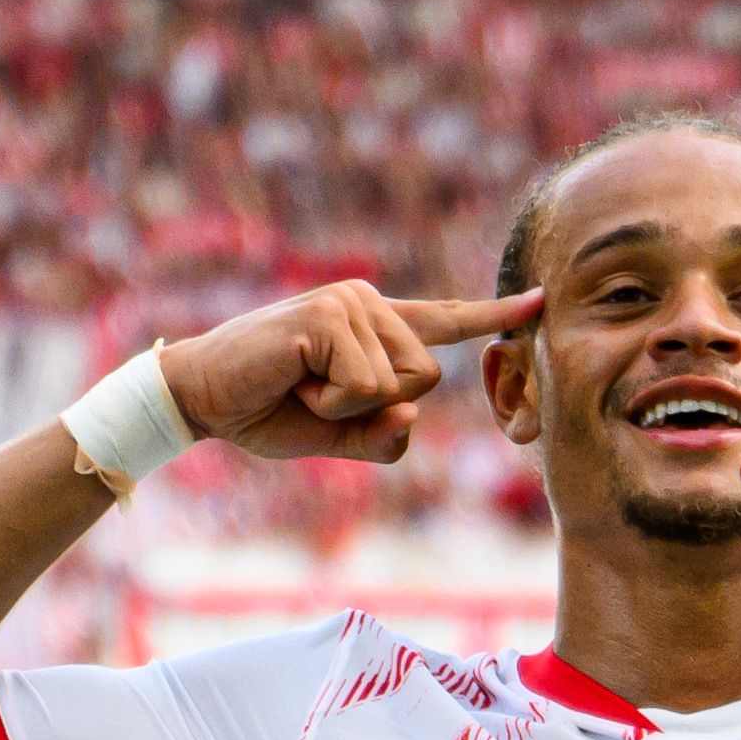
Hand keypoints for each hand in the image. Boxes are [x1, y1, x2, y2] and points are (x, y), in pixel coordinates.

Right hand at [161, 282, 543, 465]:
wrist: (203, 399)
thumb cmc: (265, 412)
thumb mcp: (336, 437)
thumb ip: (383, 437)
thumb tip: (411, 419)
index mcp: (375, 326)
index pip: (443, 321)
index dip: (492, 317)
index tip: (538, 302)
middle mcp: (368, 302)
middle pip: (427, 377)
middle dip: (377, 408)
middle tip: (316, 395)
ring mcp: (349, 303)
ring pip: (399, 385)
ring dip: (348, 407)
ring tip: (302, 385)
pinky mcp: (328, 316)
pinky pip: (367, 386)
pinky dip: (331, 403)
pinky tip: (294, 380)